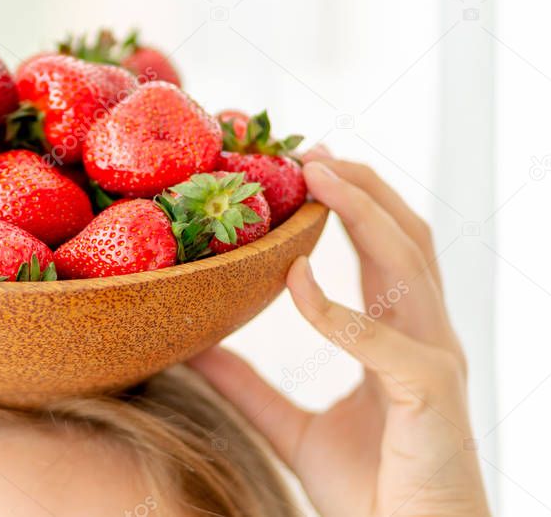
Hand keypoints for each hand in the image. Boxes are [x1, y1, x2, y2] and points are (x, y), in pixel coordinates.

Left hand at [190, 151, 489, 516]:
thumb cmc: (373, 491)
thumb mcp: (293, 429)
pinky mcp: (431, 396)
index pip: (387, 251)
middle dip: (363, 187)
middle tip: (311, 151)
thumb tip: (198, 351)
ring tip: (318, 177)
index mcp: (402, 337)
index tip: (308, 166)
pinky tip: (293, 281)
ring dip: (363, 214)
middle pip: (406, 238)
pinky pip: (383, 341)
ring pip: (407, 264)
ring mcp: (434, 361)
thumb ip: (251, 388)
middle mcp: (425, 337)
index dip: (356, 202)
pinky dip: (336, 309)